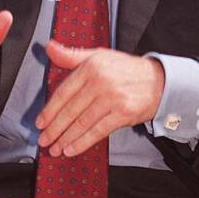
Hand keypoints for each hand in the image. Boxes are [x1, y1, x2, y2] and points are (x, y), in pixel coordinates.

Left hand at [36, 42, 164, 156]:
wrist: (158, 81)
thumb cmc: (125, 70)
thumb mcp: (98, 56)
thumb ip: (72, 55)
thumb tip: (49, 48)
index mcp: (91, 67)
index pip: (64, 92)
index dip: (49, 110)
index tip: (40, 122)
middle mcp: (100, 82)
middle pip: (71, 110)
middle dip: (54, 129)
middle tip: (44, 140)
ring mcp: (112, 99)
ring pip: (82, 123)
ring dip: (66, 139)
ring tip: (55, 149)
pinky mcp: (122, 114)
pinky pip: (98, 131)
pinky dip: (82, 143)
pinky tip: (71, 150)